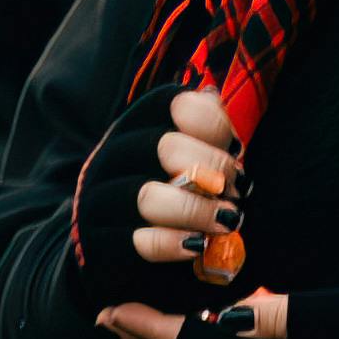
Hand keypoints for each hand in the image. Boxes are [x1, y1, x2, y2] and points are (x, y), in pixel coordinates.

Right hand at [70, 88, 244, 312]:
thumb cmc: (168, 191)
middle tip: (239, 190)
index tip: (237, 149)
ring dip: (197, 209)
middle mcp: (114, 155)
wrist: (114, 243)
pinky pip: (136, 241)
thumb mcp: (186, 155)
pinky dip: (172, 243)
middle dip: (212, 168)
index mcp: (139, 124)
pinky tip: (197, 245)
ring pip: (148, 197)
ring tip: (228, 220)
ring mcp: (101, 199)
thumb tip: (209, 94)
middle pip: (163, 146)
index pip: (174, 104)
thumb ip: (201, 130)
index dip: (213, 124)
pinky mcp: (99, 241)